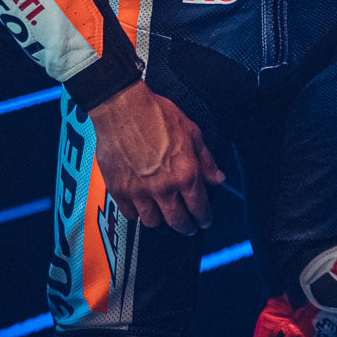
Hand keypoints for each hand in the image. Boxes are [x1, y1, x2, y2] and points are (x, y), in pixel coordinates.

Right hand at [87, 80, 224, 234]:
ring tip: (164, 212)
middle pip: (177, 222)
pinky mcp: (118, 190)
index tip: (205, 221)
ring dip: (160, 219)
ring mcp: (138, 191)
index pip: (199, 208)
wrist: (122, 109)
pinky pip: (129, 214)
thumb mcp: (192, 132)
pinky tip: (141, 205)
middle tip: (188, 227)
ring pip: (152, 222)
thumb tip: (218, 178)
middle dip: (186, 227)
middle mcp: (163, 187)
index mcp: (185, 174)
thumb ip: (206, 160)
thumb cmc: (157, 114)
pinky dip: (136, 212)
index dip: (204, 218)